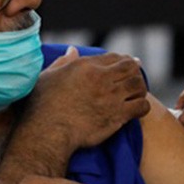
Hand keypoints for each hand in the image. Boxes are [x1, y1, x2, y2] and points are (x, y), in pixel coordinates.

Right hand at [23, 47, 150, 150]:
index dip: (122, 60)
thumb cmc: (41, 106)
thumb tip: (72, 50)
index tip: (127, 64)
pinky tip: (137, 110)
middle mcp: (101, 78)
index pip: (113, 57)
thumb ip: (63, 63)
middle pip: (130, 67)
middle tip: (135, 78)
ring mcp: (111, 97)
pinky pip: (141, 106)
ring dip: (140, 88)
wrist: (47, 133)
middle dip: (134, 71)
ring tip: (137, 94)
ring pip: (138, 85)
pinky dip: (142, 106)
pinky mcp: (118, 116)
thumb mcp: (48, 77)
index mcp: (85, 66)